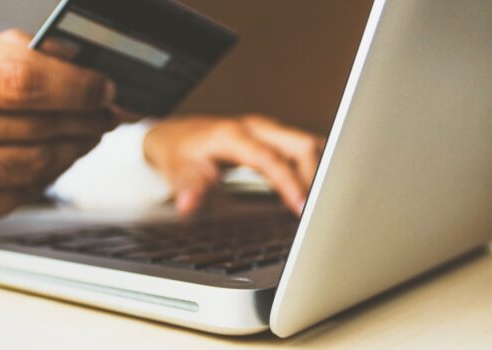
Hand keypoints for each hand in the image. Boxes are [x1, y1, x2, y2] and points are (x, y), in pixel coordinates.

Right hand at [0, 30, 116, 240]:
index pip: (18, 76)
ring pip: (34, 161)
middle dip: (85, 115)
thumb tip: (74, 61)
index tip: (103, 85)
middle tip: (107, 110)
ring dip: (74, 147)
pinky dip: (48, 175)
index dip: (74, 83)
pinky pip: (21, 193)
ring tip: (88, 133)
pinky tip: (55, 160)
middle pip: (33, 120)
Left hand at [144, 115, 324, 215]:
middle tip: (321, 209)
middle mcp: (255, 127)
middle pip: (301, 144)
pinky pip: (302, 149)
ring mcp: (266, 130)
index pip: (271, 159)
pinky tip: (315, 190)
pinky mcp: (272, 137)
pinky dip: (313, 167)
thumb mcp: (177, 172)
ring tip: (323, 203)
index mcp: (233, 135)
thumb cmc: (178, 153)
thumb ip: (189, 188)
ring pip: (307, 144)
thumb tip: (188, 205)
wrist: (175, 135)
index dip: (289, 183)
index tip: (302, 207)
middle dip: (316, 175)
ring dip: (319, 171)